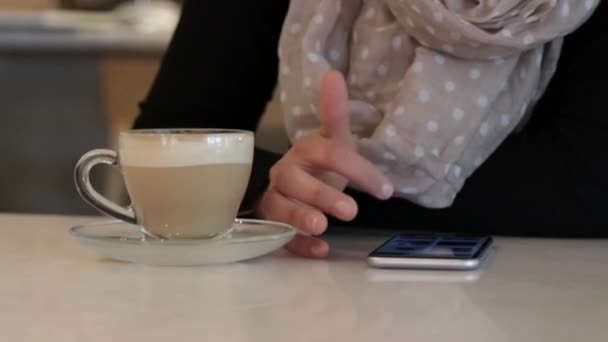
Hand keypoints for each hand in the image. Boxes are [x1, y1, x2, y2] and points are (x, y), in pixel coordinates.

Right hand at [255, 71, 393, 257]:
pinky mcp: (273, 225)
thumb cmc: (315, 166)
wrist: (286, 188)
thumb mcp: (330, 141)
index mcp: (305, 152)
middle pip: (297, 182)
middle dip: (322, 194)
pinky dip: (299, 245)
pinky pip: (281, 236)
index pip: (329, 154)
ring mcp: (276, 200)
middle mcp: (286, 174)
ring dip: (301, 218)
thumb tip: (334, 74)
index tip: (385, 190)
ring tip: (322, 227)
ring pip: (281, 208)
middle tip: (352, 211)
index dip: (356, 170)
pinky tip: (320, 250)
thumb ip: (335, 113)